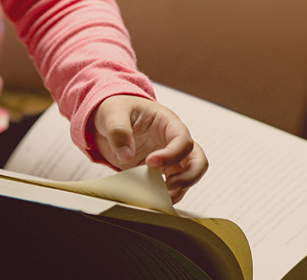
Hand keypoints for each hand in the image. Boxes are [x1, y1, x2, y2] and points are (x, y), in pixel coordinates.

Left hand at [93, 95, 207, 202]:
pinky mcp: (160, 171)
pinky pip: (173, 185)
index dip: (171, 154)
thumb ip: (118, 131)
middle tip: (169, 186)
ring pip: (189, 175)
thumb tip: (126, 155)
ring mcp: (169, 157)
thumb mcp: (112, 113)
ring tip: (161, 196)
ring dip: (180, 189)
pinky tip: (155, 198)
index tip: (150, 162)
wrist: (109, 120)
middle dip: (189, 176)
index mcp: (167, 122)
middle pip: (197, 160)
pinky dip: (167, 194)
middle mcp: (173, 141)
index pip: (182, 139)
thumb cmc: (117, 109)